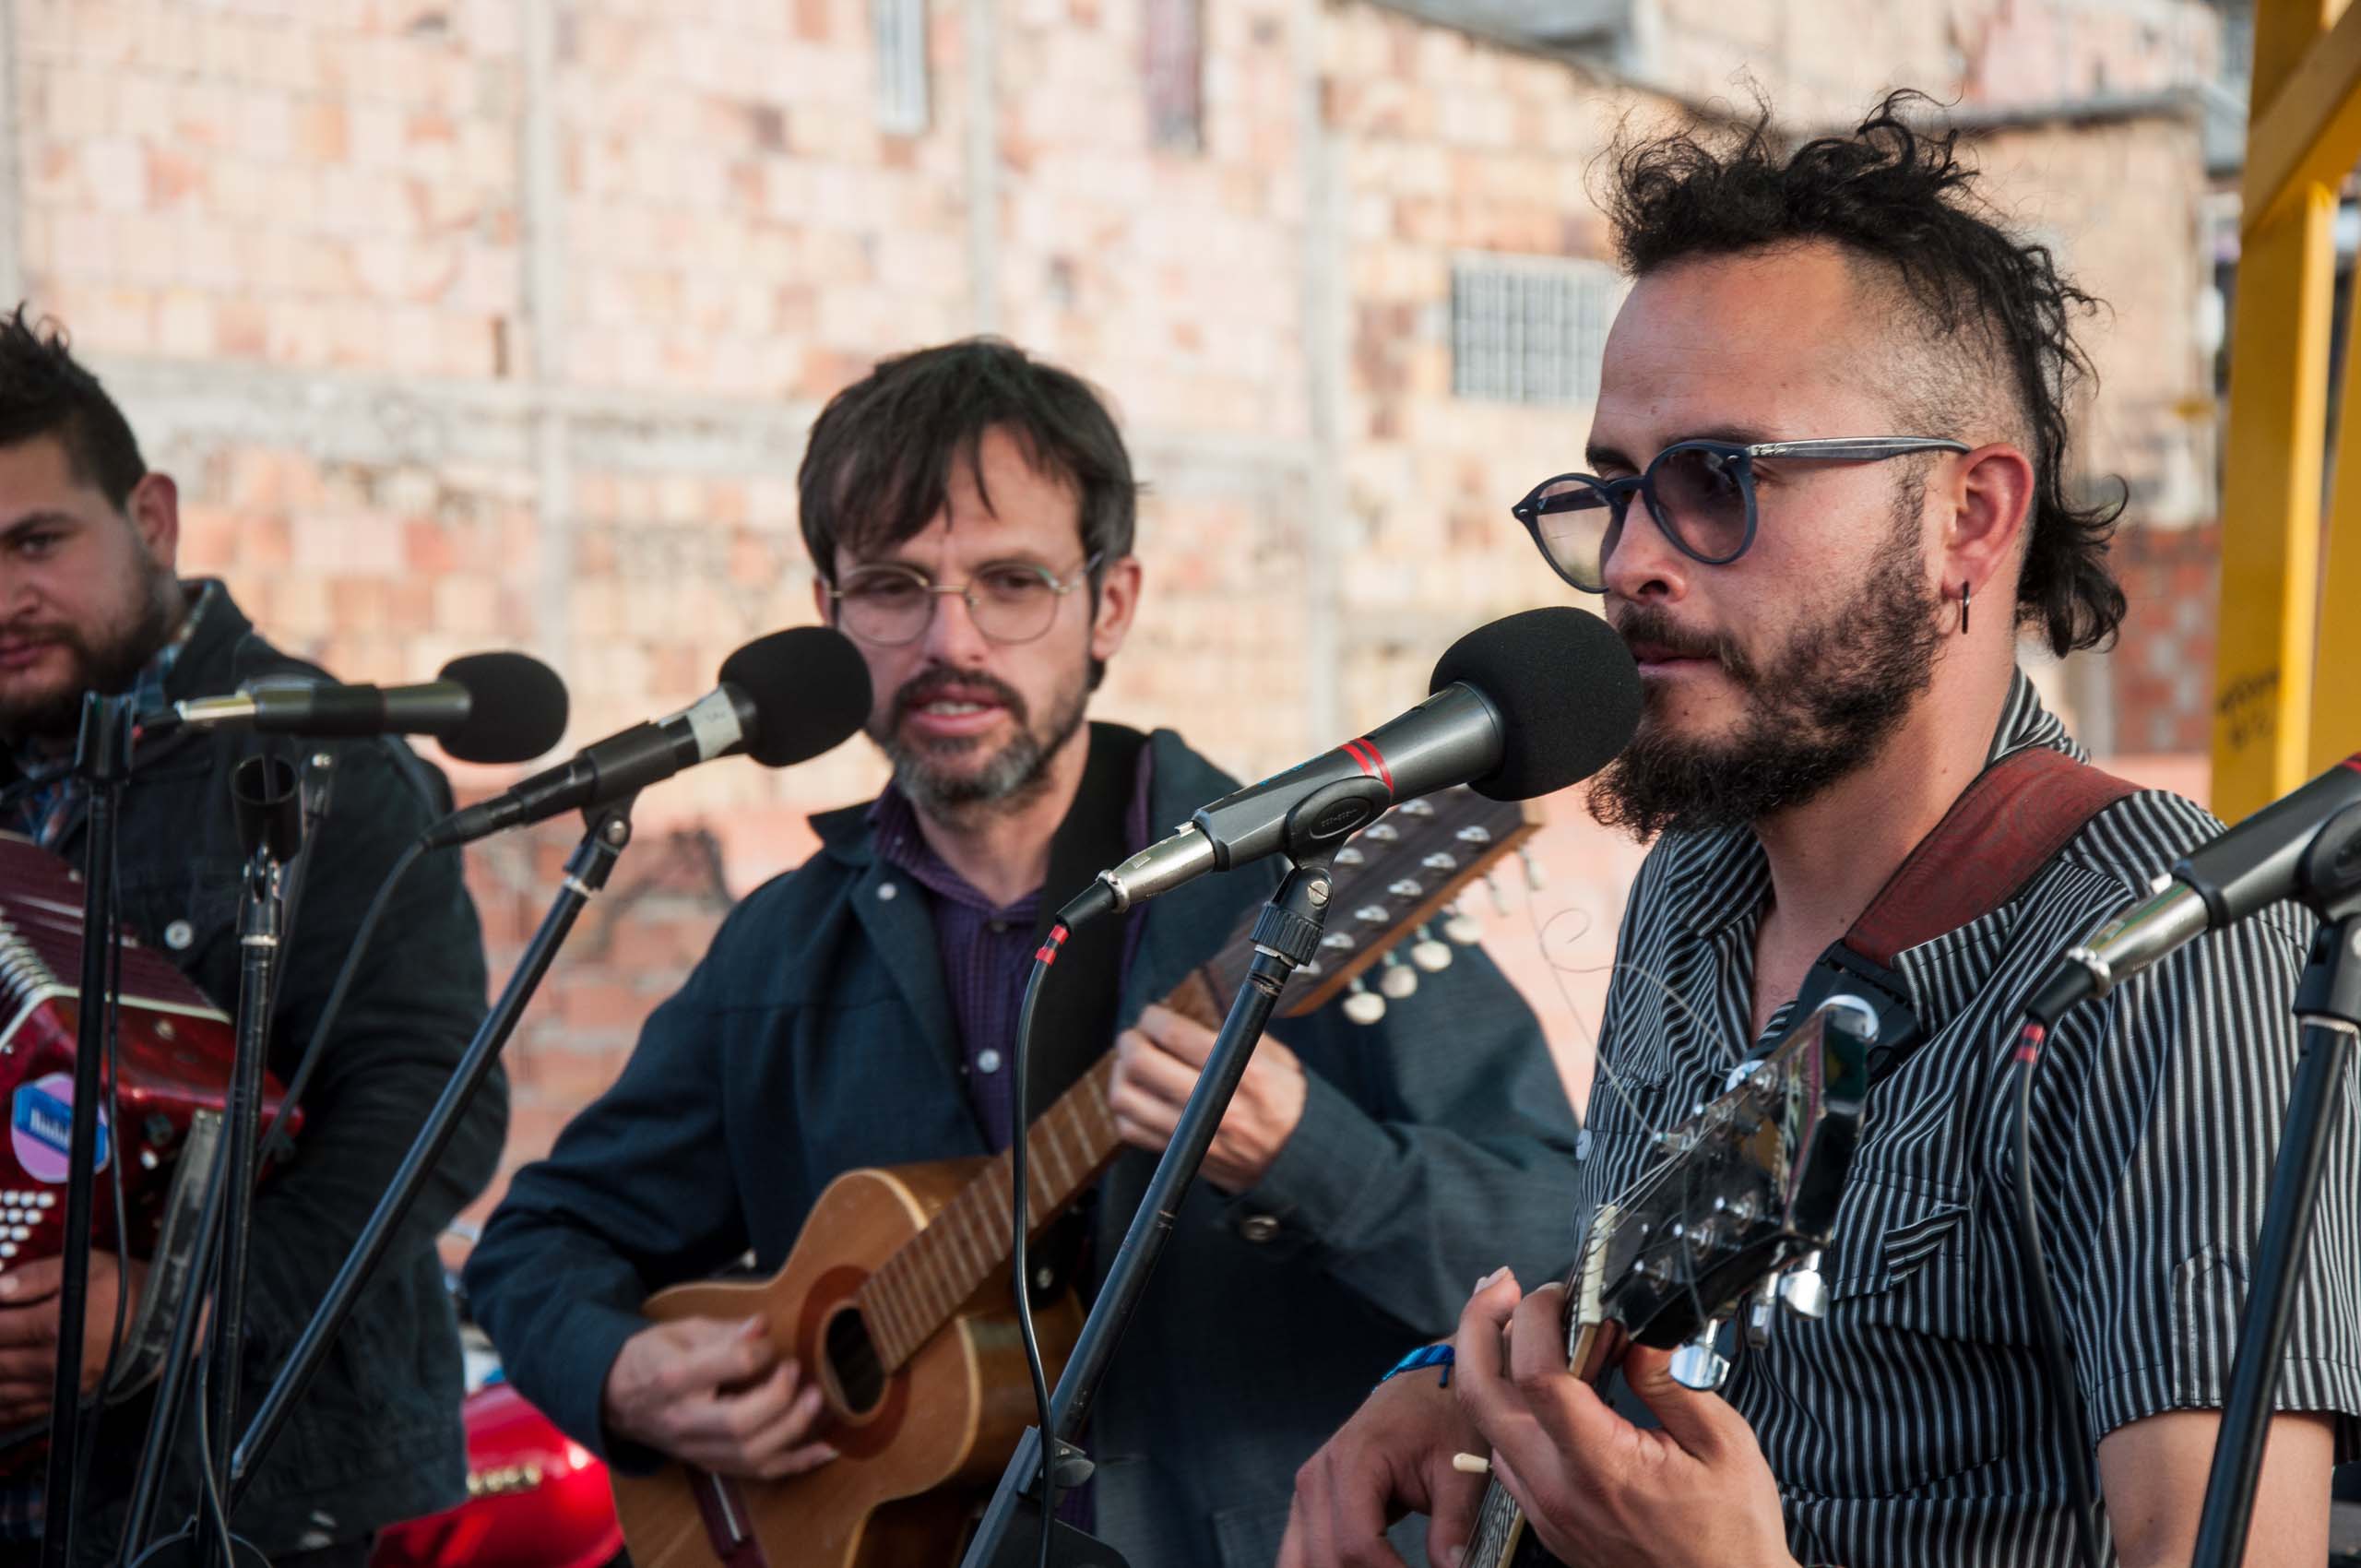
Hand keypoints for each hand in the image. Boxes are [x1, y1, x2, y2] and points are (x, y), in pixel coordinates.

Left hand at [0, 1251, 147, 1426]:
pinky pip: (20, 1412)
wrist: (166, 1322)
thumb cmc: (127, 1290)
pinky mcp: (66, 1399)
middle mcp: (53, 1362)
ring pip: (1, 1390)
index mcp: (55, 1325)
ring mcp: (58, 1385)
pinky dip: (1, 1406)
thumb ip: (35, 1276)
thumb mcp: (84, 1266)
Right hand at [601, 1315, 838, 1478]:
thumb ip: (725, 1331)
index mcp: (674, 1378)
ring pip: (751, 1454)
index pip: (728, 1366)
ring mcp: (697, 1448)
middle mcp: (684, 1420)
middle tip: (798, 1371)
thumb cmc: (653, 1357)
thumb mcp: (681, 1331)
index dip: (759, 1351)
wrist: (617, 1398)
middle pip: (741, 1423)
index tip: (768, 1343)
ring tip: (817, 1401)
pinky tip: (826, 1449)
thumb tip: (763, 1327)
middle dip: (781, 1398)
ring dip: (794, 1429)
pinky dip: (796, 1463)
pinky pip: (758, 1471)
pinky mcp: (710, 1464)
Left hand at [1107, 1003, 1306, 1191]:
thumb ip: (1236, 1033)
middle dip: (1130, 1040)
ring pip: (1127, 1098)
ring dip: (1119, 1073)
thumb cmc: (1287, 1101)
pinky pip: (1131, 1129)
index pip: (1176, 1035)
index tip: (1152, 1014)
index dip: (1154, 1018)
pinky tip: (1136, 1094)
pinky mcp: (1181, 1155)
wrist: (1299, 1159)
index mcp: (1244, 1072)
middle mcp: (1214, 1104)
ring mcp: (1194, 1134)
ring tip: (1129, 1063)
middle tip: (1135, 1035)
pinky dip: (1124, 1108)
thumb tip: (1189, 1011)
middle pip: (1141, 1063)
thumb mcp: (1278, 1058)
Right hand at [1280, 1343, 1487, 1567]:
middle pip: (1327, 1559)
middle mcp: (1317, 1477)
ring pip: (1301, 1562)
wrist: (1424, 1388)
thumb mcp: (1460, 1471)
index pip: (1357, 1545)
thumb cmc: (1443, 1420)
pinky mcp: (1308, 1503)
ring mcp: (1306, 1491)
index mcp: (1354, 1462)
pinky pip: (1299, 1553)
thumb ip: (1453, 1525)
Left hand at [1453, 1272, 1796, 1567]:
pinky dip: (1511, 1405)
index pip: (1536, 1376)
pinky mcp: (1547, 1519)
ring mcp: (1545, 1509)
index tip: (1557, 1293)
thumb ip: (1672, 1383)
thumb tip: (1637, 1334)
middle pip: (1478, 1395)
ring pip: (1486, 1424)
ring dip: (1491, 1364)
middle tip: (1501, 1286)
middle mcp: (1557, 1488)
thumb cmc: (1733, 1535)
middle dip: (1477, 1326)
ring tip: (1526, 1324)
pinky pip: (1506, 1453)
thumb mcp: (1724, 1445)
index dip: (1536, 1319)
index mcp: (1601, 1465)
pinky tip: (1544, 1382)